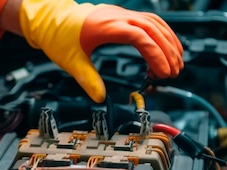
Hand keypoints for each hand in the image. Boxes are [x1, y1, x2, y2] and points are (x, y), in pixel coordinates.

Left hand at [18, 0, 182, 102]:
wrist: (50, 19)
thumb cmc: (59, 37)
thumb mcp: (71, 61)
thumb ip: (88, 79)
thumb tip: (100, 98)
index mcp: (106, 26)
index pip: (140, 36)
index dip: (155, 54)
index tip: (163, 72)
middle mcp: (117, 16)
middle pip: (153, 29)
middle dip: (167, 51)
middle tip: (174, 73)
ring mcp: (120, 14)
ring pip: (154, 23)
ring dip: (168, 42)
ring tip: (176, 64)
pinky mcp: (121, 16)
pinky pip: (148, 21)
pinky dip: (161, 34)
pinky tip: (165, 49)